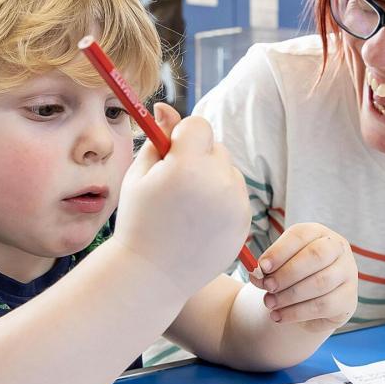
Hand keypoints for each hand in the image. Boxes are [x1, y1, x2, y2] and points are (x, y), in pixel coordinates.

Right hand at [114, 103, 250, 294]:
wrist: (154, 275)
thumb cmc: (139, 222)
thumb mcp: (139, 176)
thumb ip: (158, 139)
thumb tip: (165, 108)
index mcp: (188, 166)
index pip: (199, 126)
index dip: (183, 136)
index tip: (170, 154)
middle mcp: (218, 181)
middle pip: (216, 147)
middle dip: (198, 157)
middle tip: (176, 185)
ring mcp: (236, 204)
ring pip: (228, 172)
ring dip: (212, 179)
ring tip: (187, 209)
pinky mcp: (245, 222)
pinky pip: (236, 197)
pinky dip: (222, 202)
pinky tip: (200, 223)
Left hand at [250, 223, 357, 329]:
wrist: (309, 302)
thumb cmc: (292, 276)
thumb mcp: (278, 267)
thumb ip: (267, 269)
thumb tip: (257, 275)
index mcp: (318, 233)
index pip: (300, 235)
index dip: (280, 251)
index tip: (262, 267)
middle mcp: (338, 249)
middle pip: (316, 256)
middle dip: (287, 273)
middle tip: (267, 286)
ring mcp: (348, 273)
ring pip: (320, 283)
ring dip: (290, 296)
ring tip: (269, 303)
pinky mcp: (348, 299)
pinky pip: (323, 306)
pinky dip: (297, 312)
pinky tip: (279, 316)